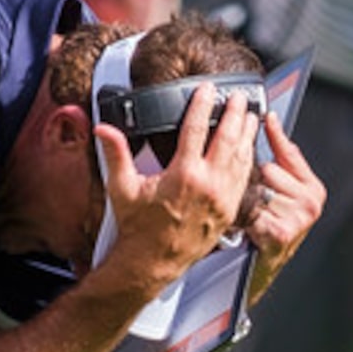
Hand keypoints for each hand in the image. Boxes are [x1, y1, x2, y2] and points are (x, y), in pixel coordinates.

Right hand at [95, 83, 259, 297]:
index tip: (206, 89)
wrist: (152, 262)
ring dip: (246, 133)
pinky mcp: (230, 210)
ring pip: (241, 157)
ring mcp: (222, 198)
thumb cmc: (138, 228)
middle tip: (236, 96)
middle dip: (233, 113)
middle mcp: (208, 185)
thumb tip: (104, 129)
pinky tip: (249, 148)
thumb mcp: (122, 188)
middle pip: (227, 138)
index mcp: (183, 174)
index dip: (202, 104)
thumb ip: (116, 154)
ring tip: (249, 114)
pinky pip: (244, 178)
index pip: (196, 129)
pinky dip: (248, 158)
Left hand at [243, 111, 326, 295]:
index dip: (275, 134)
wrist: (258, 270)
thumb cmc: (266, 228)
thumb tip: (269, 122)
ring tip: (245, 216)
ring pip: (257, 190)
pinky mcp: (283, 232)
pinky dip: (243, 220)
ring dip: (244, 201)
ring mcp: (299, 217)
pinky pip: (252, 211)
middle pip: (267, 170)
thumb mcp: (277, 195)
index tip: (265, 116)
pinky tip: (246, 229)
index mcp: (312, 187)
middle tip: (248, 199)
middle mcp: (311, 200)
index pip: (290, 152)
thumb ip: (280, 163)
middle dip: (251, 181)